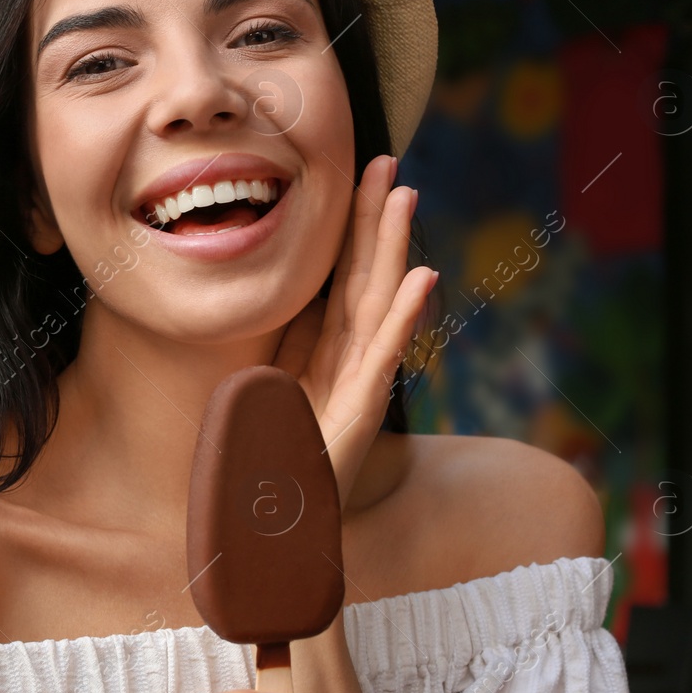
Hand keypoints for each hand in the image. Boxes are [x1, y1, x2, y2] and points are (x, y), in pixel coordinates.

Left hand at [271, 154, 435, 509]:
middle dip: (375, 218)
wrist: (275, 531)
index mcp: (325, 352)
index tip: (360, 176)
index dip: (352, 227)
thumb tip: (284, 304)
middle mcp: (349, 360)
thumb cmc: (272, 466)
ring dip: (393, 248)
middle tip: (387, 161)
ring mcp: (359, 383)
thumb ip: (285, 350)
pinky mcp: (361, 411)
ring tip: (406, 197)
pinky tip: (422, 277)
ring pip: (378, 301)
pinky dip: (403, 316)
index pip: (342, 276)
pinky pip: (383, 354)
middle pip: (364, 275)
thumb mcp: (269, 391)